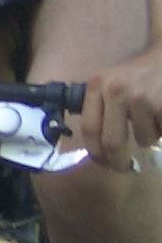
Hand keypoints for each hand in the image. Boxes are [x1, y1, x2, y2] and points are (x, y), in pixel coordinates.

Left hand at [75, 48, 161, 171]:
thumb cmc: (137, 74)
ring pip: (143, 140)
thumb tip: (96, 146)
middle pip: (112, 142)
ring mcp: (141, 98)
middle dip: (118, 161)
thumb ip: (100, 106)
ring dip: (148, 138)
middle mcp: (116, 90)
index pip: (88, 128)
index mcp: (97, 86)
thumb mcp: (109, 82)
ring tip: (151, 121)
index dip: (94, 152)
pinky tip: (161, 114)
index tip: (102, 163)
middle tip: (125, 167)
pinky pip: (161, 133)